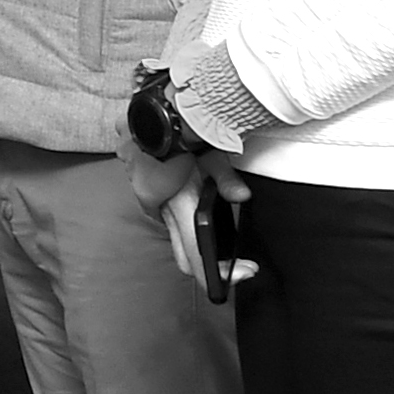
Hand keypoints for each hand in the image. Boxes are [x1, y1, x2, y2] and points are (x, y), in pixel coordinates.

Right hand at [129, 145, 252, 289]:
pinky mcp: (149, 195)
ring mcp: (154, 205)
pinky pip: (167, 219)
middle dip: (210, 267)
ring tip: (218, 236)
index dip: (219, 275)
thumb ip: (227, 181)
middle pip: (185, 259)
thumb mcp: (212, 158)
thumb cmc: (180, 135)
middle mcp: (164, 212)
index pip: (196, 259)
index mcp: (180, 208)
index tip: (243, 271)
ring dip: (196, 245)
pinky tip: (194, 207)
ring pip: (176, 240)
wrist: (152, 119)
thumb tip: (241, 197)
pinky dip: (183, 223)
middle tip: (236, 265)